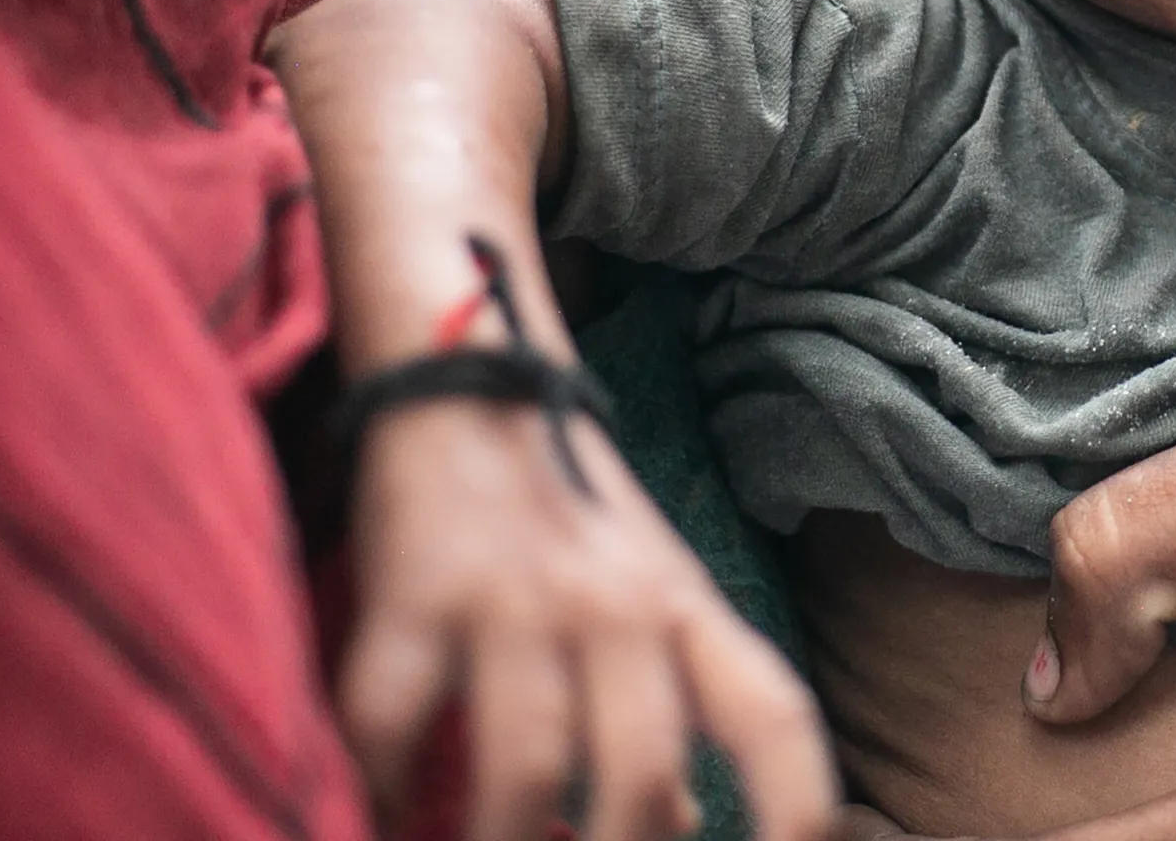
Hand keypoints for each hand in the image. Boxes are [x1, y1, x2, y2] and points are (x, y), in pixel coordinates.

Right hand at [338, 396, 838, 840]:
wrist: (473, 381)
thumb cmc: (568, 519)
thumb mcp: (648, 595)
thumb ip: (674, 704)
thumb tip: (678, 826)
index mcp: (685, 610)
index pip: (773, 717)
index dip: (797, 809)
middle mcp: (615, 605)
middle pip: (641, 772)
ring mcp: (516, 597)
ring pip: (525, 767)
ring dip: (499, 839)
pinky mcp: (416, 589)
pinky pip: (391, 722)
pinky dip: (377, 788)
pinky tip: (379, 812)